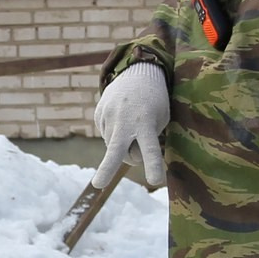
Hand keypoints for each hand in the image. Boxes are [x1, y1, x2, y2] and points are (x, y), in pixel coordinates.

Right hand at [94, 61, 169, 190]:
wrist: (137, 73)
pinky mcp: (99, 115)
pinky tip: (122, 119)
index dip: (153, 165)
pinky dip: (115, 134)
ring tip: (132, 126)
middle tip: (98, 184)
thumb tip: (124, 159)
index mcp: (146, 123)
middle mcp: (125, 121)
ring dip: (122, 147)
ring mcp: (109, 117)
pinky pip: (106, 136)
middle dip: (106, 169)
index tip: (155, 181)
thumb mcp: (160, 119)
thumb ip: (146, 141)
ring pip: (113, 147)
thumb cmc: (155, 102)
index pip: (150, 148)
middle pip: (116, 151)